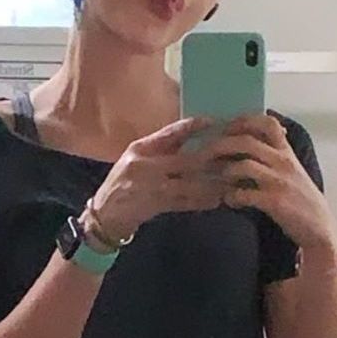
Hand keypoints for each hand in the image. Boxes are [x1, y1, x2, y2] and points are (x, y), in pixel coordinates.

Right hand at [88, 115, 225, 246]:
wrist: (104, 215)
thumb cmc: (122, 182)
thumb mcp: (136, 158)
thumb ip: (160, 147)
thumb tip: (191, 132)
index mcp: (140, 148)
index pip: (170, 132)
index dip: (193, 126)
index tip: (214, 121)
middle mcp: (145, 165)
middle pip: (187, 160)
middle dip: (212, 159)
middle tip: (232, 155)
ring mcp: (151, 187)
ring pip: (190, 183)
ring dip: (212, 183)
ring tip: (231, 180)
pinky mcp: (156, 206)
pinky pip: (185, 203)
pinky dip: (201, 201)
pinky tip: (217, 200)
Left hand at [210, 114, 336, 254]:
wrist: (320, 228)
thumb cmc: (302, 200)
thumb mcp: (292, 171)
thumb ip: (275, 156)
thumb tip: (253, 143)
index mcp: (287, 152)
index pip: (266, 123)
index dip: (243, 121)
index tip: (226, 129)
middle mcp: (283, 162)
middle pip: (246, 141)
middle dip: (221, 144)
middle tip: (205, 154)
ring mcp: (278, 182)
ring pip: (243, 165)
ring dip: (224, 172)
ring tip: (219, 181)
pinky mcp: (274, 202)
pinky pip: (244, 194)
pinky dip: (231, 197)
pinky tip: (230, 201)